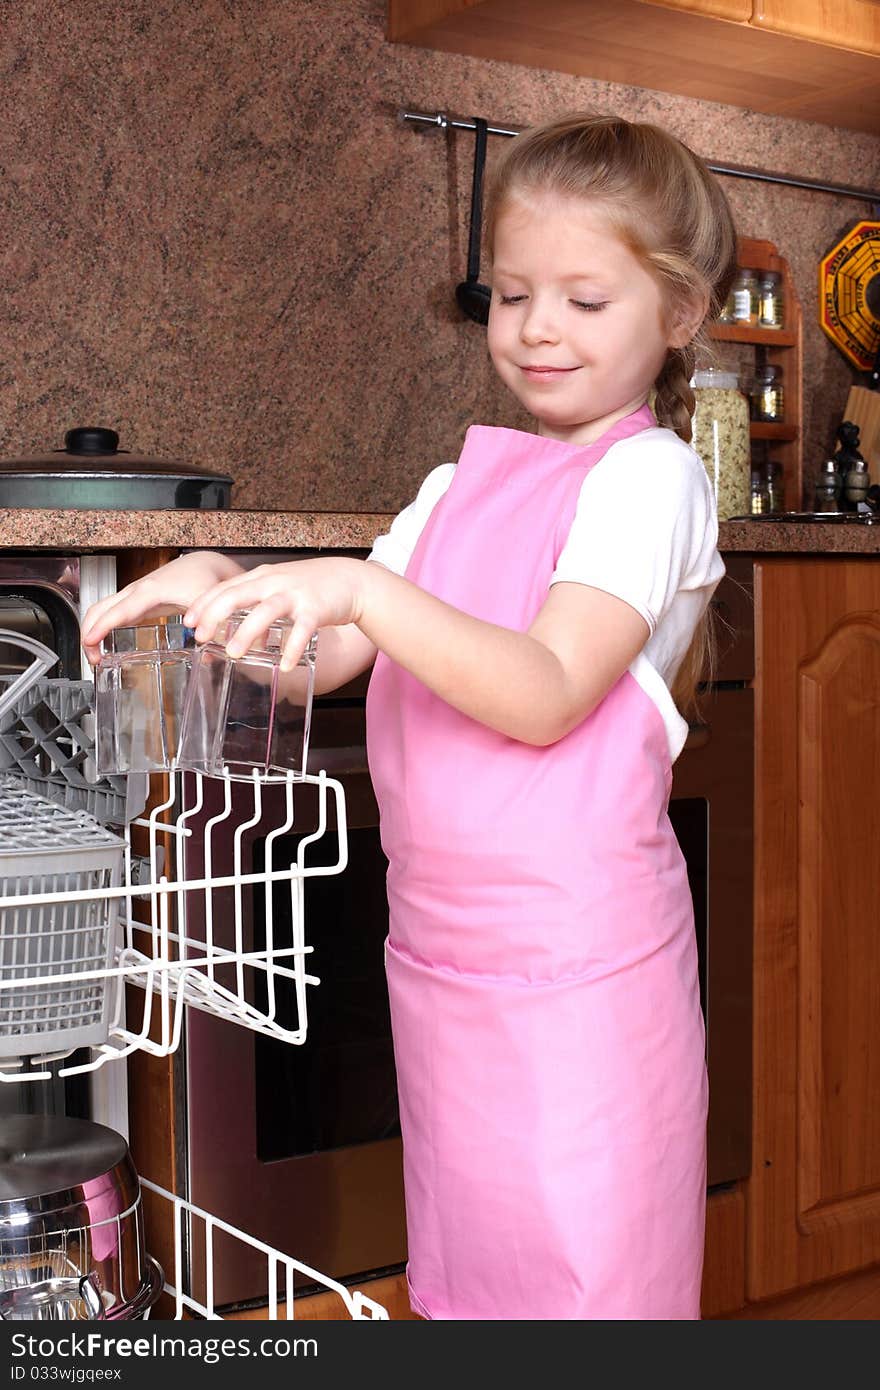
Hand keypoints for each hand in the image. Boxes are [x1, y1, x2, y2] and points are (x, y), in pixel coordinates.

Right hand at [80, 551, 243, 665]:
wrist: (204, 565)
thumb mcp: (207, 602)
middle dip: (88, 633)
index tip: (89, 642)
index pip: (118, 610)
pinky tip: (105, 646)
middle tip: (93, 661)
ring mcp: (133, 595)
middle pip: (98, 609)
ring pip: (100, 610)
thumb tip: (204, 645)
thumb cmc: (204, 579)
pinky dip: (100, 627)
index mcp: (150, 591)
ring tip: (96, 658)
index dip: (101, 626)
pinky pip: (109, 612)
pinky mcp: (136, 601)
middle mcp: (136, 591)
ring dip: (91, 631)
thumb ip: (208, 622)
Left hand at [183, 557, 366, 670]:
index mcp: (261, 578)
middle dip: (215, 616)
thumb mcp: (278, 591)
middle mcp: (274, 583)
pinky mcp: (316, 609)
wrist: (350, 580)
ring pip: (265, 611)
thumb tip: (237, 641)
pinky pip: (302, 630)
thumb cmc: (310, 588)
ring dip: (247, 632)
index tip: (187, 622)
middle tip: (199, 637)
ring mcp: (295, 595)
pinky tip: (285, 665)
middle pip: (237, 595)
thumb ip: (256, 611)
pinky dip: (292, 648)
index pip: (225, 588)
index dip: (204, 604)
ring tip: (232, 653)